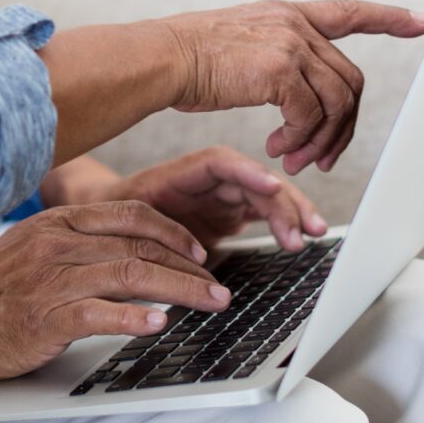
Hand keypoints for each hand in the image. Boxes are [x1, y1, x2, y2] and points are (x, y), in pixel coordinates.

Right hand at [0, 201, 227, 380]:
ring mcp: (50, 279)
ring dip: (179, 290)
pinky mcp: (43, 317)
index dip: (173, 231)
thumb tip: (131, 254)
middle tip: (219, 287)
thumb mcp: (33, 248)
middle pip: (139, 246)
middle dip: (189, 267)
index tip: (200, 251)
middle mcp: (57, 244)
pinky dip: (133, 317)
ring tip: (209, 304)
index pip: (131, 215)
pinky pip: (98, 313)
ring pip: (129, 275)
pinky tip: (158, 324)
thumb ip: (77, 244)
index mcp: (59, 222)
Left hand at [106, 146, 325, 250]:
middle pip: (254, 181)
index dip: (249, 172)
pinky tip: (303, 235)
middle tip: (303, 230)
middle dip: (283, 201)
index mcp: (183, 173)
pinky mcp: (230, 214)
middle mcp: (209, 181)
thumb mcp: (129, 221)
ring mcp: (222, 196)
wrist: (108, 226)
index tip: (272, 186)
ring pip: (266, 196)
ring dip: (293, 212)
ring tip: (314, 233)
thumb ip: (157, 234)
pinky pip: (265, 212)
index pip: (222, 164)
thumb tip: (187, 258)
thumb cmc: (117, 218)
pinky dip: (285, 222)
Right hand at [159, 0, 423, 174]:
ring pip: (336, 102)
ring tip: (294, 162)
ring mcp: (290, 43)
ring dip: (321, 141)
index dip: (388, 17)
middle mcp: (294, 24)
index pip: (348, 11)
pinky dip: (301, 140)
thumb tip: (296, 98)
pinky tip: (278, 150)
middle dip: (343, 127)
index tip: (422, 22)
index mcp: (285, 15)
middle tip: (320, 159)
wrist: (160, 59)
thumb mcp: (237, 47)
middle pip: (349, 80)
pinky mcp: (280, 69)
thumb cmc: (185, 63)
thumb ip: (273, 59)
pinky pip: (311, 115)